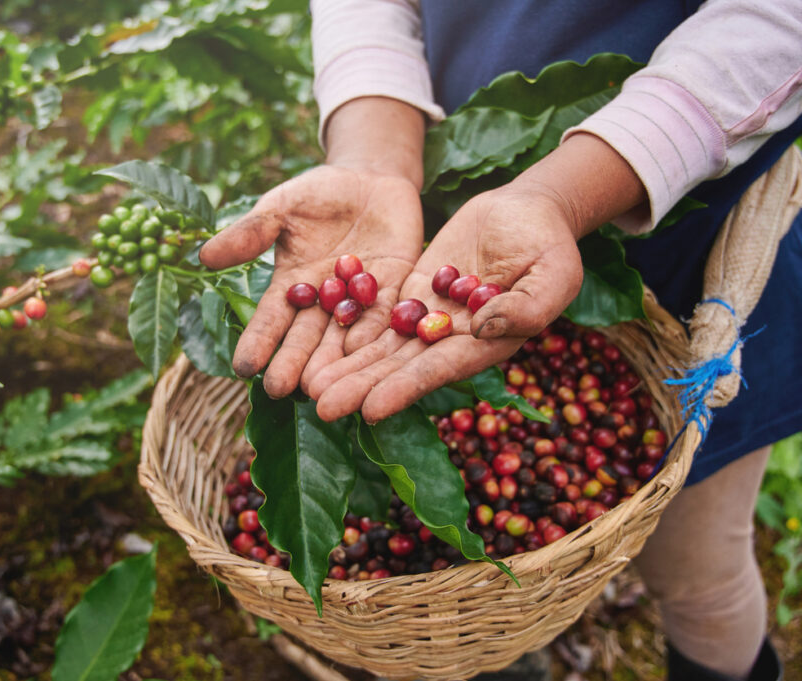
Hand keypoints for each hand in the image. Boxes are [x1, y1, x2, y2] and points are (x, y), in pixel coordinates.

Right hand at [198, 164, 423, 397]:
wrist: (370, 178)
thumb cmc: (317, 193)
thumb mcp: (281, 207)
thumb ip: (250, 233)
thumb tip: (204, 256)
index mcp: (291, 286)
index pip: (271, 320)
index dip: (258, 342)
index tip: (243, 366)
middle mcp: (323, 303)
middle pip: (307, 338)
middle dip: (293, 363)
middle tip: (281, 389)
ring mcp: (359, 300)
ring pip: (344, 337)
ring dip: (333, 363)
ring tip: (321, 388)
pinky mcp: (395, 290)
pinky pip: (384, 316)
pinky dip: (374, 333)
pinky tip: (363, 353)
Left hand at [305, 181, 584, 422]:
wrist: (528, 211)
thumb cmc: (551, 244)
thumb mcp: (554, 273)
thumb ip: (527, 306)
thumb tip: (481, 327)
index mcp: (487, 344)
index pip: (439, 370)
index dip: (404, 389)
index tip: (370, 409)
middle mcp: (452, 340)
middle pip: (400, 367)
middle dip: (361, 387)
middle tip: (321, 406)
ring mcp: (429, 318)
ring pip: (382, 347)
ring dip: (347, 367)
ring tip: (308, 387)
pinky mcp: (412, 294)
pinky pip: (378, 314)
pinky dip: (350, 330)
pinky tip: (317, 345)